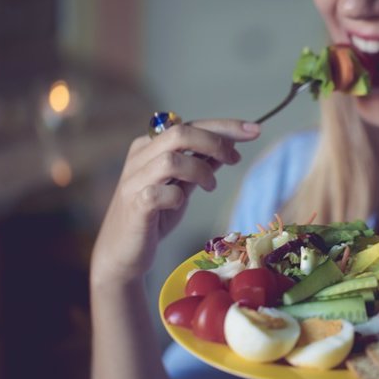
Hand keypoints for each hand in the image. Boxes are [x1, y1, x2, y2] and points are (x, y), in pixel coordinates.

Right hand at [91, 119, 260, 284]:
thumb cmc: (155, 216)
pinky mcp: (134, 206)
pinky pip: (159, 192)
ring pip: (171, 158)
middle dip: (216, 142)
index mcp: (151, 146)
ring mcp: (134, 181)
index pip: (190, 125)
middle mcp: (139, 157)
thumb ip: (201, 164)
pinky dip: (177, 196)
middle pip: (180, 133)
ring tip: (210, 186)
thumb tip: (230, 145)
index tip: (254, 130)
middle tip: (235, 159)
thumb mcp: (183, 185)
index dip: (224, 126)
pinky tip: (180, 203)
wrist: (124, 253)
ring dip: (200, 170)